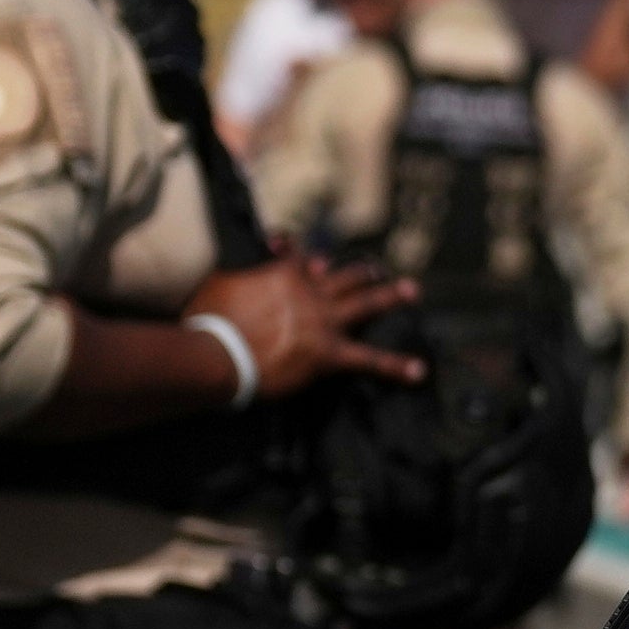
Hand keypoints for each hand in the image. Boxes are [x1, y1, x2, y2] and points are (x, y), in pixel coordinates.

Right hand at [193, 247, 423, 396]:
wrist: (216, 354)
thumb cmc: (209, 319)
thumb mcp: (222, 281)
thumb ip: (243, 271)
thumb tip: (250, 269)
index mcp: (285, 274)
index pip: (304, 257)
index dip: (310, 257)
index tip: (317, 261)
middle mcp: (310, 292)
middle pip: (345, 276)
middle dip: (363, 271)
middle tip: (378, 268)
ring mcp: (323, 322)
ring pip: (365, 304)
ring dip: (391, 296)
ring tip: (413, 291)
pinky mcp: (328, 353)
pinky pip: (369, 360)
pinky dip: (395, 366)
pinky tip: (419, 370)